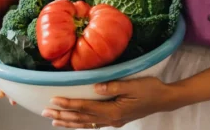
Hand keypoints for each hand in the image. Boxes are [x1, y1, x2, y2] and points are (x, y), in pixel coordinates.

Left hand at [41, 77, 181, 128]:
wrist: (163, 99)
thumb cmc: (149, 89)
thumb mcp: (133, 85)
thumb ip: (113, 87)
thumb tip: (95, 88)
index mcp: (114, 110)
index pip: (86, 107)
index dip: (69, 104)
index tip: (54, 100)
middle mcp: (111, 118)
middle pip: (82, 118)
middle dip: (63, 115)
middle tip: (46, 112)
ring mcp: (114, 121)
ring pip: (86, 124)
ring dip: (69, 122)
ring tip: (54, 120)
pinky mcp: (117, 119)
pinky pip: (94, 124)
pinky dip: (82, 124)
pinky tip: (76, 123)